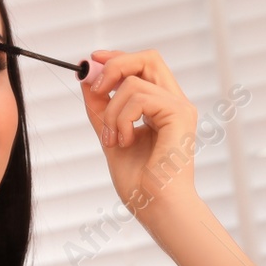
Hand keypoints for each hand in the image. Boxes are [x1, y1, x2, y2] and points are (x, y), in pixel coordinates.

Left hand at [81, 49, 202, 218]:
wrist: (157, 207)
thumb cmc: (140, 183)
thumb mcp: (111, 137)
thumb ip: (102, 109)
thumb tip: (86, 78)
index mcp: (162, 108)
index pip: (144, 66)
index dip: (117, 58)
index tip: (92, 61)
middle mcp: (175, 103)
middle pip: (148, 58)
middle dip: (115, 66)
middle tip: (97, 89)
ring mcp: (179, 107)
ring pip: (133, 82)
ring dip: (111, 111)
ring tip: (112, 139)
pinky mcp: (179, 114)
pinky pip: (139, 98)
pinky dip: (121, 119)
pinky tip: (124, 142)